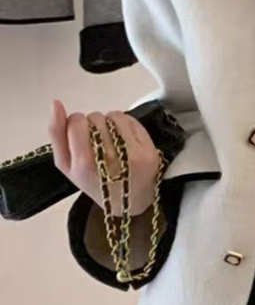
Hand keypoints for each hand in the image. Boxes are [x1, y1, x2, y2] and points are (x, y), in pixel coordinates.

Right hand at [49, 99, 160, 217]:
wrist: (129, 200)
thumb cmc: (93, 181)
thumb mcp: (66, 165)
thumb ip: (56, 135)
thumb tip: (55, 104)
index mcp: (84, 164)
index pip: (77, 122)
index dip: (77, 124)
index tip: (81, 137)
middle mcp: (109, 158)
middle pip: (96, 118)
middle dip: (94, 125)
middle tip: (97, 142)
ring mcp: (133, 154)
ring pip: (114, 116)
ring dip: (110, 122)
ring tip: (110, 140)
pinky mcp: (149, 150)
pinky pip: (131, 120)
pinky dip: (125, 124)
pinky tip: (124, 139)